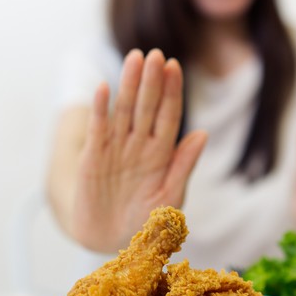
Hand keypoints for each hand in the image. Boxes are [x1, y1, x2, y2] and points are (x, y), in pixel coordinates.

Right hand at [72, 49, 206, 250]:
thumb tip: (202, 134)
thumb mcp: (170, 197)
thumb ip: (183, 166)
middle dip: (152, 80)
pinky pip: (98, 129)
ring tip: (134, 58)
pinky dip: (100, 110)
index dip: (172, 92)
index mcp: (162, 152)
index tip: (174, 67)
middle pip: (147, 106)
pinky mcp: (94, 157)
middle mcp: (140, 144)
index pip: (168, 115)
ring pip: (124, 110)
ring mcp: (116, 148)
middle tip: (155, 54)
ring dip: (128, 85)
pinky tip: (104, 88)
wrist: (110, 241)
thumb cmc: (145, 221)